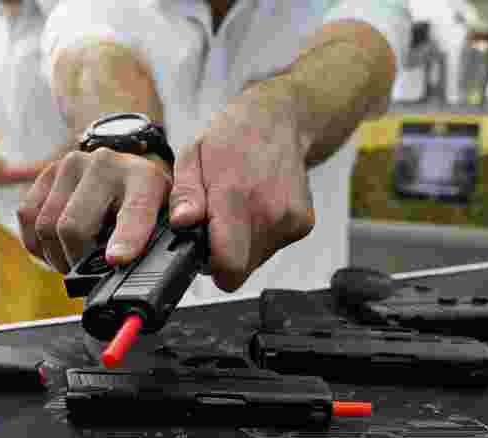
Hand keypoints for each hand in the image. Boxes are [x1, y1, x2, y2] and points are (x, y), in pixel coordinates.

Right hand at [17, 148, 171, 272]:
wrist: (124, 168)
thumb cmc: (142, 201)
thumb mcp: (163, 217)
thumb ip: (158, 235)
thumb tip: (153, 246)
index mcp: (144, 179)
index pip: (134, 211)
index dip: (126, 238)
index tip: (117, 260)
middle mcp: (105, 165)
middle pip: (74, 227)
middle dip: (76, 261)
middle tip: (85, 271)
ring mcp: (71, 166)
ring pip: (46, 226)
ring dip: (56, 255)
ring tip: (73, 258)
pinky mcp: (47, 172)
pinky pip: (27, 216)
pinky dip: (38, 243)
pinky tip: (57, 245)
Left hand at [167, 86, 315, 291]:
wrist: (277, 119)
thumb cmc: (231, 136)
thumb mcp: (192, 155)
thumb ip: (185, 194)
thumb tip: (183, 223)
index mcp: (236, 194)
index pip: (228, 264)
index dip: (211, 267)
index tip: (202, 252)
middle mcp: (270, 210)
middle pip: (241, 268)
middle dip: (223, 255)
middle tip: (216, 225)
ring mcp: (291, 218)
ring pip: (256, 260)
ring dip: (241, 245)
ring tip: (237, 211)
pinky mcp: (304, 223)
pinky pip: (272, 247)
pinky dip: (260, 237)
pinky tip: (255, 209)